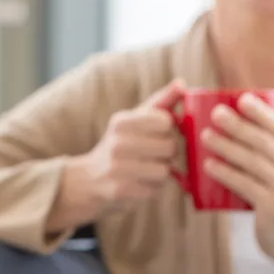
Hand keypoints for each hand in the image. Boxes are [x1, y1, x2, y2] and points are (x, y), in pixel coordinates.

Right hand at [76, 79, 187, 213]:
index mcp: (121, 121)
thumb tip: (182, 83)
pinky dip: (153, 187)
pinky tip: (140, 182)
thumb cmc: (121, 143)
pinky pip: (156, 189)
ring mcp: (118, 168)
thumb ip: (162, 102)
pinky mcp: (122, 190)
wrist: (90, 178)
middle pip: (170, 146)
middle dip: (168, 152)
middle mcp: (117, 143)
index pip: (166, 120)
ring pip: (166, 169)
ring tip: (148, 168)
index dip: (168, 128)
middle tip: (155, 153)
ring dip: (162, 171)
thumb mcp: (135, 119)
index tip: (158, 131)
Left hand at [201, 95, 273, 258]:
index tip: (242, 98)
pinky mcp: (272, 207)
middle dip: (239, 126)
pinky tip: (209, 166)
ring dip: (228, 147)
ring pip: (254, 162)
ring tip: (205, 136)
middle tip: (216, 113)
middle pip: (264, 142)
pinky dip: (227, 174)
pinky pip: (247, 186)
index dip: (261, 112)